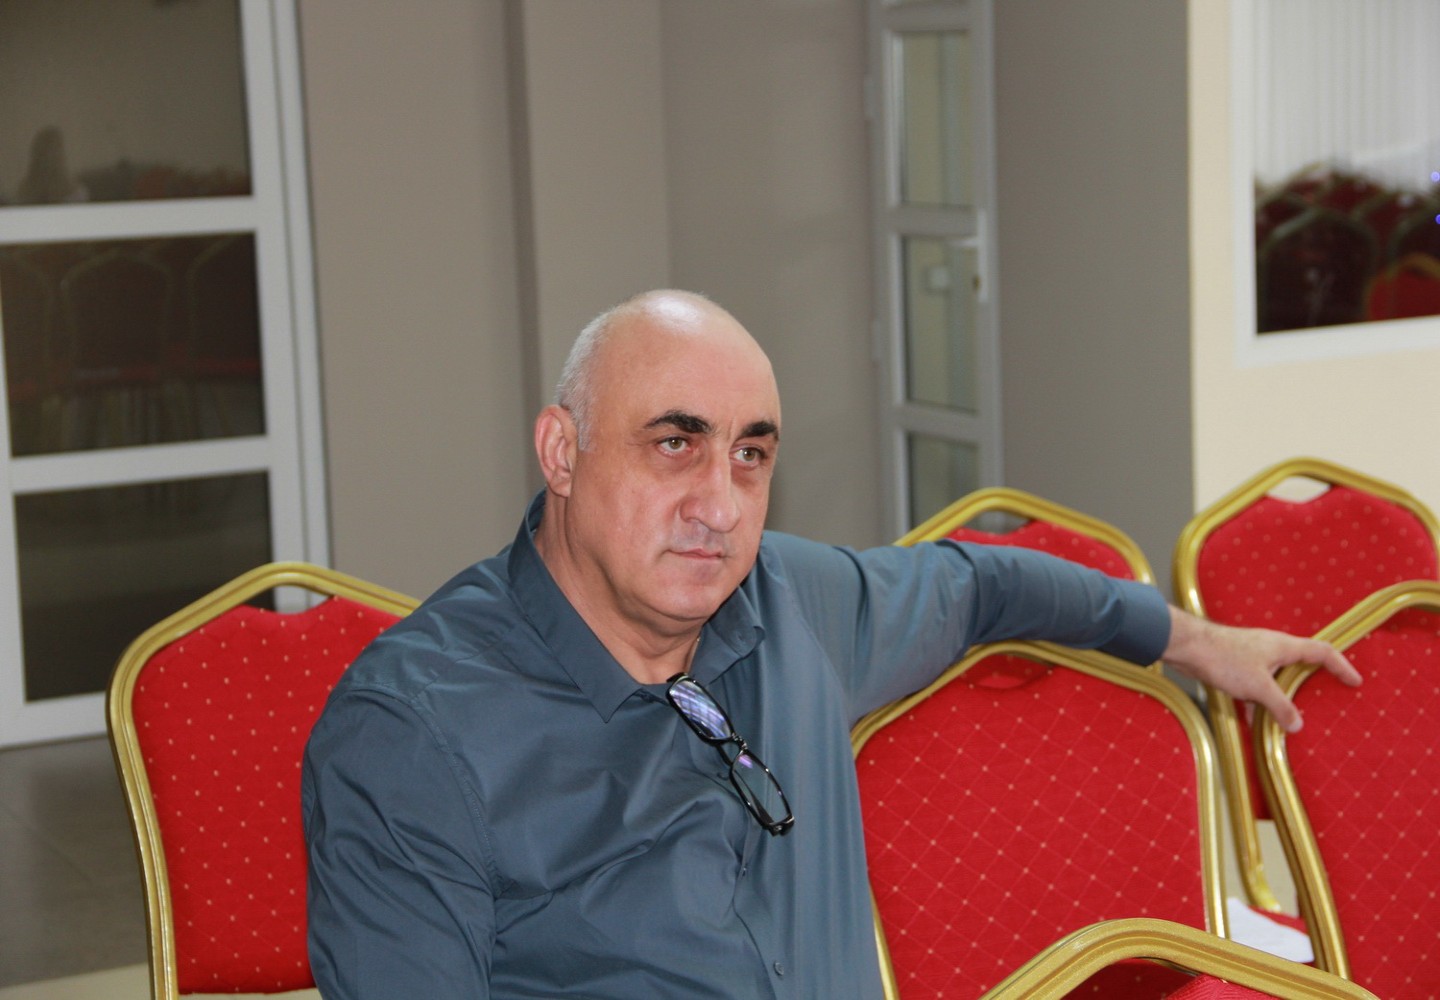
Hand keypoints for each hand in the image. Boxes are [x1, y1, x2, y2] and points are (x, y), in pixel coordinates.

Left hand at [1161, 606, 1360, 732]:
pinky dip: (1258, 700)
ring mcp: (1253, 655)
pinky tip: (1252, 719)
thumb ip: (1280, 706)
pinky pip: (1256, 684)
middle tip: (1329, 697)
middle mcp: (1271, 648)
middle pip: (1301, 663)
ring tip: (1292, 715)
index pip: (1322, 652)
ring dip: (1283, 694)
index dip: (1341, 666)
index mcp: (1284, 646)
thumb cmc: (1224, 658)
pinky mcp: (1236, 665)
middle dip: (1314, 681)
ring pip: (1277, 676)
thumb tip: (1297, 725)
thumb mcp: (1258, 686)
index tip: (1355, 681)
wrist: (1187, 646)